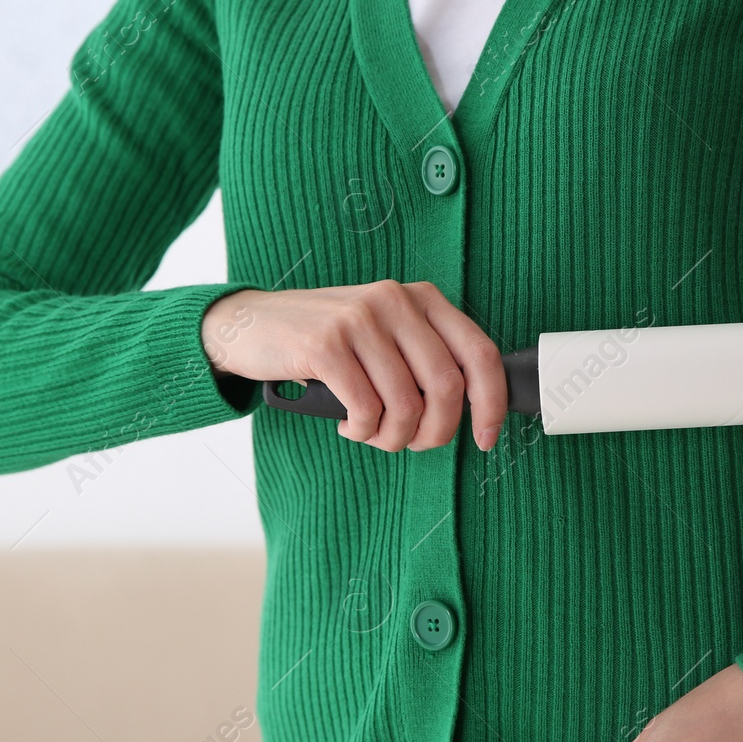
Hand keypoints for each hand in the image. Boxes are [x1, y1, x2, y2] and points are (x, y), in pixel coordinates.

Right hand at [200, 281, 507, 452]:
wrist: (250, 325)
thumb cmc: (327, 342)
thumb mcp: (384, 336)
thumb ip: (426, 360)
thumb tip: (474, 411)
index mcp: (421, 298)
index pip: (480, 353)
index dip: (492, 403)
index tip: (485, 438)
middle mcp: (395, 301)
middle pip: (447, 388)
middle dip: (435, 432)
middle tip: (411, 443)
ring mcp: (359, 319)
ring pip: (407, 406)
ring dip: (392, 438)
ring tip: (372, 433)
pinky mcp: (325, 345)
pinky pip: (366, 410)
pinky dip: (362, 432)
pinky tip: (348, 424)